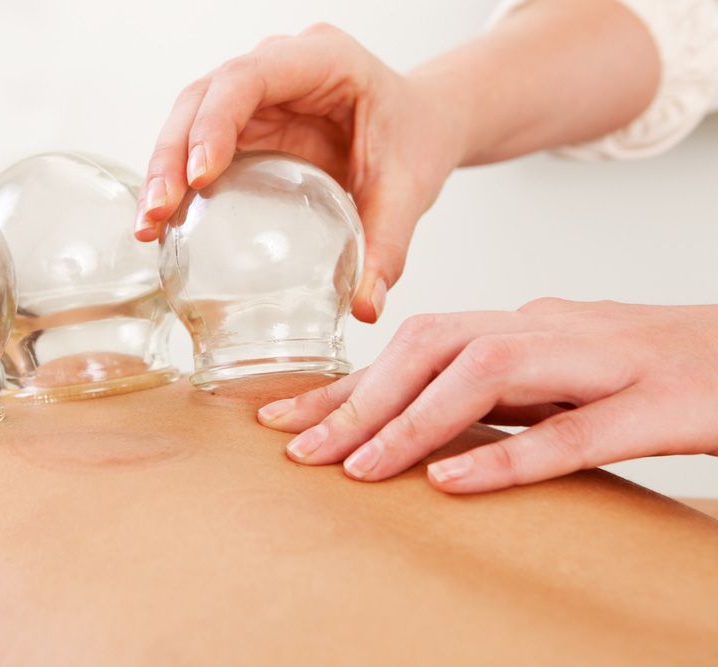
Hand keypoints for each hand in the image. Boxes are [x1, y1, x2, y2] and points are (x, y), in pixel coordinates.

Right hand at [134, 23, 463, 322]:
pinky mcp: (247, 126)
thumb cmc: (416, 140)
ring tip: (148, 225)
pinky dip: (178, 181)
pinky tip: (163, 224)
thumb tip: (364, 308)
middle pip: (204, 96)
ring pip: (189, 118)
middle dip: (172, 152)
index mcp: (322, 60)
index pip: (250, 76)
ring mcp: (257, 97)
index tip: (200, 176)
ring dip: (164, 169)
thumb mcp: (408, 190)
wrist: (422, 126)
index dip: (215, 120)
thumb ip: (388, 246)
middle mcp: (278, 68)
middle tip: (157, 213)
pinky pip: (199, 145)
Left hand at [256, 298, 717, 492]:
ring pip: (487, 375)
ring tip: (358, 468)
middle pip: (434, 347)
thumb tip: (425, 419)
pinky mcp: (655, 405)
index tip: (285, 419)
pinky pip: (572, 430)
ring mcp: (604, 362)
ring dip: (412, 422)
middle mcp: (552, 330)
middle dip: (359, 399)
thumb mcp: (565, 374)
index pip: (416, 345)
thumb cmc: (659, 370)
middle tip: (297, 449)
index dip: (347, 383)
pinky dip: (507, 454)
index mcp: (526, 325)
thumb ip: (502, 390)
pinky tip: (451, 480)